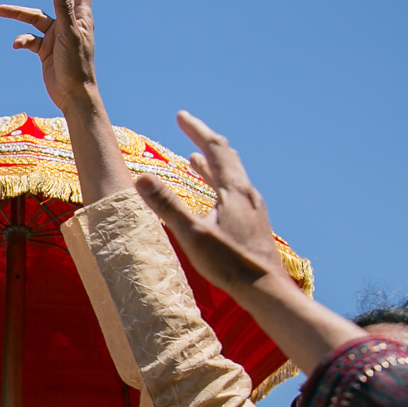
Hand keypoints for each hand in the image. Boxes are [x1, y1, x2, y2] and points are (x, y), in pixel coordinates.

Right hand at [0, 0, 94, 111]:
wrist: (72, 95)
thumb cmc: (76, 65)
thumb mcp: (68, 34)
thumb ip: (63, 7)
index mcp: (79, 17)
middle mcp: (69, 23)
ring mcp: (56, 36)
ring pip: (35, 18)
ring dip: (18, 15)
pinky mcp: (46, 50)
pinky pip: (30, 39)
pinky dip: (22, 40)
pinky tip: (16, 45)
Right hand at [133, 112, 285, 291]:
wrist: (266, 290)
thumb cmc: (230, 264)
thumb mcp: (193, 234)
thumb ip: (167, 205)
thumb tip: (141, 178)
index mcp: (234, 190)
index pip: (215, 149)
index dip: (197, 130)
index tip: (181, 116)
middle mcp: (247, 194)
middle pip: (226, 157)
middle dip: (204, 141)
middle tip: (186, 128)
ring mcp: (252, 209)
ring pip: (230, 176)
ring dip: (210, 164)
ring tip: (192, 158)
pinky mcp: (253, 223)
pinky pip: (233, 193)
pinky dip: (217, 184)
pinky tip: (211, 197)